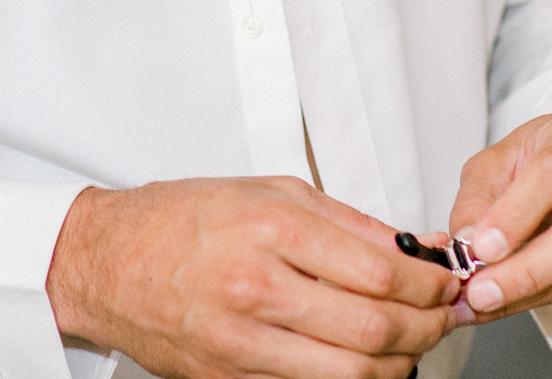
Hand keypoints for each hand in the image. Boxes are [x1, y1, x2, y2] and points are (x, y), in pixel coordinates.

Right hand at [46, 176, 458, 378]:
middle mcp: (256, 286)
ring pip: (352, 373)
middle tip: (440, 316)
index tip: (445, 281)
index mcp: (270, 227)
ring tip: (409, 342)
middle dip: (426, 328)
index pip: (382, 272)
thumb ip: (348, 222)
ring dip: (398, 362)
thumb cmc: (182, 218)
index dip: (431, 284)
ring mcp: (242, 341)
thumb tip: (417, 249)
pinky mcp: (230, 378)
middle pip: (376, 328)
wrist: (105, 262)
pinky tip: (362, 359)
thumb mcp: (268, 191)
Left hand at [444, 110, 551, 323]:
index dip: (518, 213)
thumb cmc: (540, 160)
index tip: (482, 248)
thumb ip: (478, 200)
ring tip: (484, 300)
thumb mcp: (497, 162)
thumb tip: (467, 245)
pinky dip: (547, 299)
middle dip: (528, 269)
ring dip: (530, 293)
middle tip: (480, 292)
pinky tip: (517, 296)